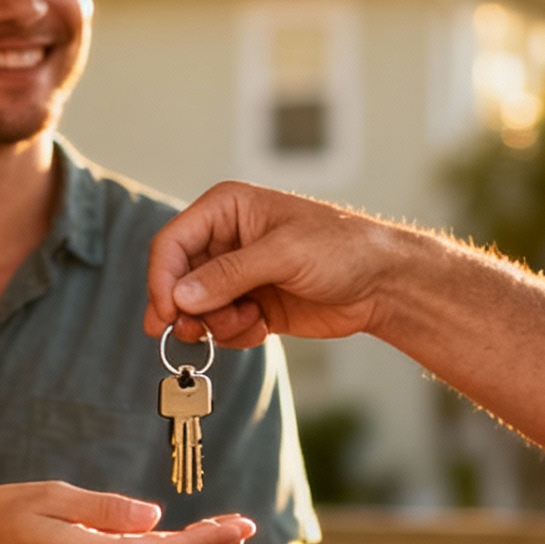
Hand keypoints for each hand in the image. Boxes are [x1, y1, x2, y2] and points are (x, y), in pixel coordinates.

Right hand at [143, 180, 406, 347]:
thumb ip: (230, 274)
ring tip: (249, 321)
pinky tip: (261, 327)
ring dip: (216, 324)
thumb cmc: (343, 249)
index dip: (162, 279)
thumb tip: (183, 296)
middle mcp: (225, 240)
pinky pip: (220, 326)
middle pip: (177, 280)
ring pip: (196, 309)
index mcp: (227, 209)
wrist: (382, 283)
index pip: (172, 243)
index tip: (166, 313)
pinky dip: (234, 334)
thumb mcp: (284, 254)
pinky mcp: (250, 304)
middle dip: (187, 309)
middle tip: (195, 332)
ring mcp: (236, 275)